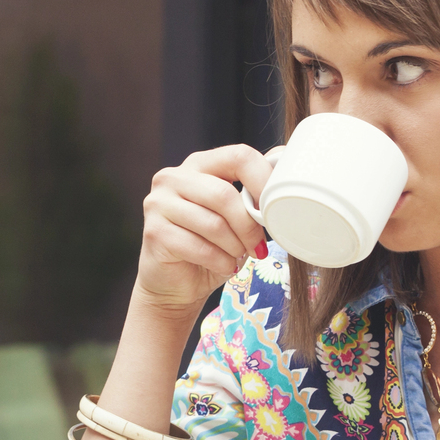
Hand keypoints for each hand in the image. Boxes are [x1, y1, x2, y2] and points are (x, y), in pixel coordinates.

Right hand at [136, 144, 275, 310]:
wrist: (175, 283)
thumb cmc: (211, 246)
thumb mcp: (236, 215)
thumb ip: (252, 190)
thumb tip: (285, 162)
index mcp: (198, 164)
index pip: (238, 156)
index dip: (263, 180)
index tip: (275, 207)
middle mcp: (173, 177)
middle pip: (224, 194)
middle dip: (248, 226)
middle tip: (257, 246)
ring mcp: (158, 203)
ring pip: (213, 224)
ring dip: (235, 247)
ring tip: (237, 256)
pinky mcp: (154, 232)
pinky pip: (199, 247)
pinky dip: (220, 262)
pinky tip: (224, 266)